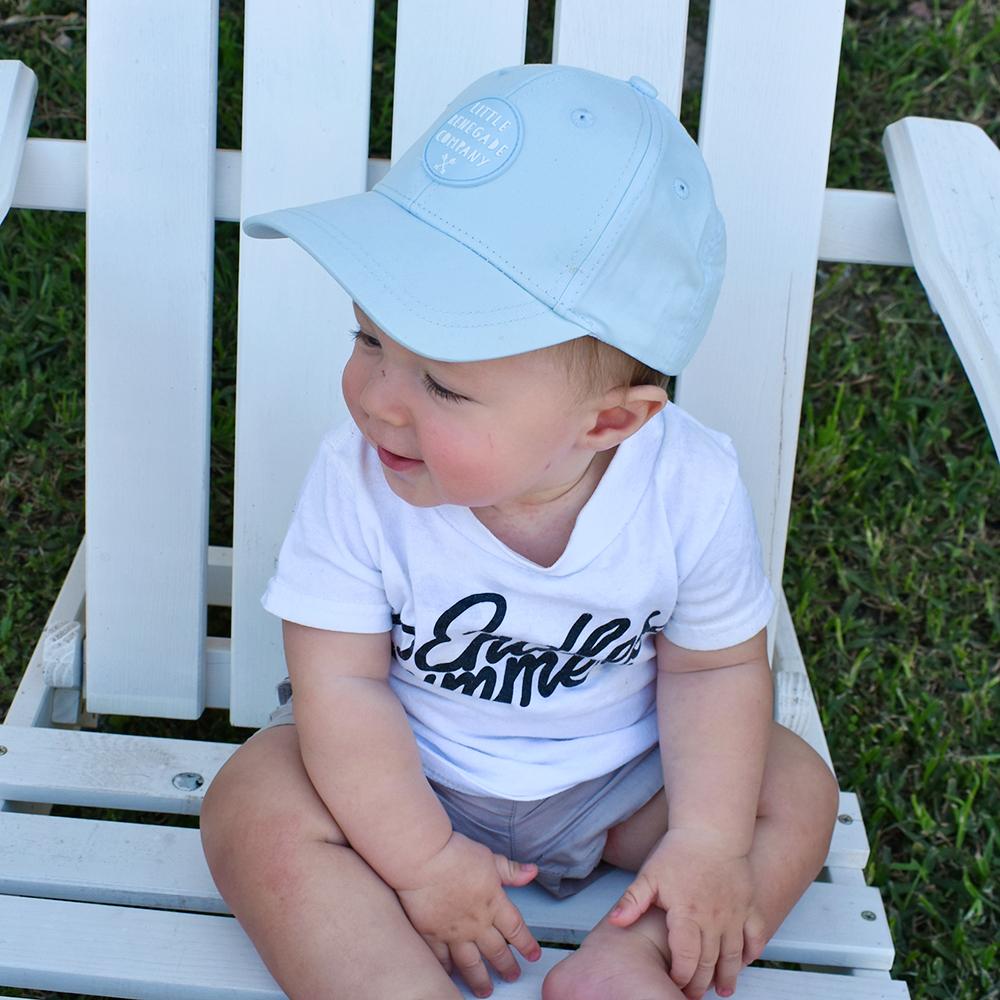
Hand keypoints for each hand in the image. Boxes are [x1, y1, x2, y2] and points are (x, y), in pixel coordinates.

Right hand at [395, 831, 541, 996]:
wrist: (425, 859)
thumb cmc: (456, 854)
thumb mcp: (490, 858)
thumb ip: (511, 870)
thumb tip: (532, 871)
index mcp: (494, 903)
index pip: (516, 929)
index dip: (527, 944)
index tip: (533, 954)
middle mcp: (477, 923)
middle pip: (496, 951)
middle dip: (507, 966)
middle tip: (512, 976)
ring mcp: (454, 932)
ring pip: (471, 964)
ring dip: (480, 979)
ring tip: (485, 990)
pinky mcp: (431, 934)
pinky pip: (441, 960)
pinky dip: (447, 970)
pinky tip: (450, 976)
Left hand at [608, 829, 762, 998]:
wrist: (710, 829)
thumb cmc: (678, 851)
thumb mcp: (649, 874)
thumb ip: (633, 901)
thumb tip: (615, 922)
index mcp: (687, 915)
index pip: (686, 959)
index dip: (680, 976)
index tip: (673, 981)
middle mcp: (714, 920)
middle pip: (710, 963)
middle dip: (700, 983)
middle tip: (692, 994)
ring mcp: (734, 914)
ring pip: (734, 955)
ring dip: (728, 976)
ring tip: (721, 991)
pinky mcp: (748, 905)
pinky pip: (755, 935)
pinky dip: (752, 952)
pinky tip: (745, 962)